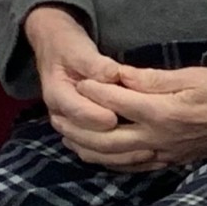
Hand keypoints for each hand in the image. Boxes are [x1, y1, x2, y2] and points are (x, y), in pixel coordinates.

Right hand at [26, 6, 135, 164]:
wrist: (55, 50)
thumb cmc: (68, 48)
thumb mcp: (78, 49)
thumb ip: (95, 64)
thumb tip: (113, 75)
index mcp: (57, 95)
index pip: (76, 111)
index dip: (96, 116)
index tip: (116, 118)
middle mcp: (62, 116)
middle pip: (85, 137)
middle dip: (114, 141)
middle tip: (146, 142)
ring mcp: (71, 127)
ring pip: (92, 150)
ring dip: (120, 155)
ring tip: (151, 153)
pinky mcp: (83, 133)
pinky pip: (99, 152)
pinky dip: (120, 157)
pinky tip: (146, 157)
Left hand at [68, 64, 206, 171]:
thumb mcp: (188, 75)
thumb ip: (150, 78)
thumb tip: (117, 75)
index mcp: (162, 112)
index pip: (115, 102)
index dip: (93, 90)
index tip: (79, 80)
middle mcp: (158, 137)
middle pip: (105, 137)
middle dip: (77, 126)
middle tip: (59, 114)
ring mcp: (162, 153)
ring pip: (113, 157)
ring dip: (86, 148)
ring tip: (66, 135)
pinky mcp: (167, 161)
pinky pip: (130, 167)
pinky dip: (107, 162)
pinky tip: (94, 153)